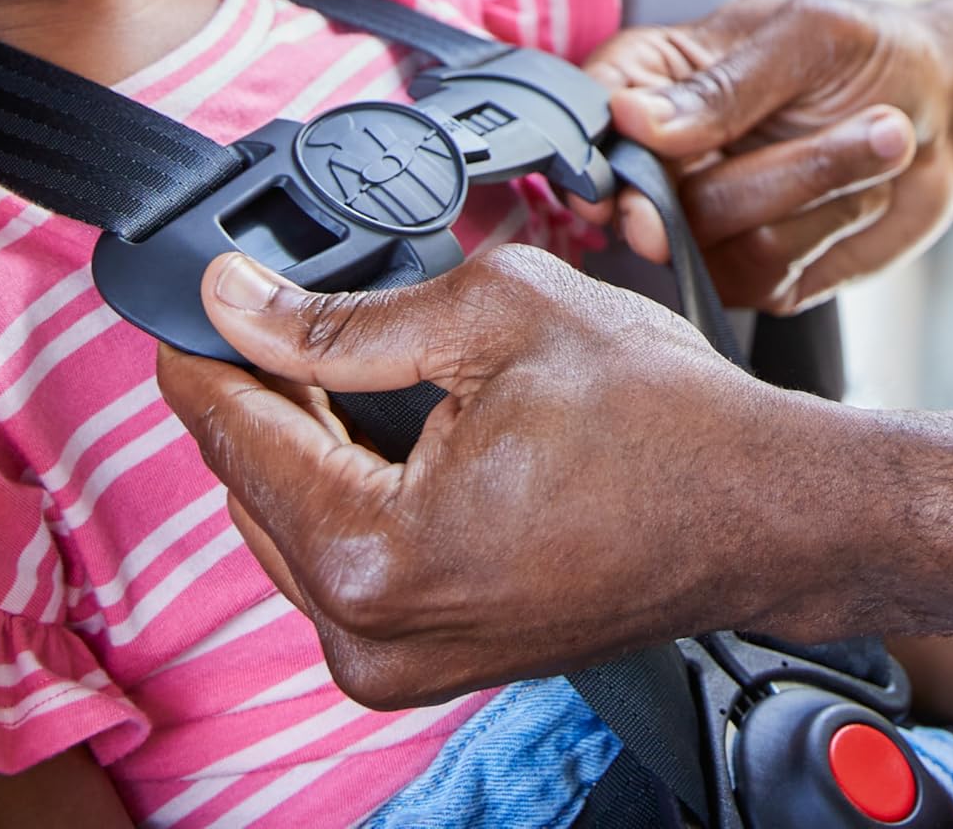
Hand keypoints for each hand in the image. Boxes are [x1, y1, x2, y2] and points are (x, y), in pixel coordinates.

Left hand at [154, 243, 831, 706]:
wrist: (763, 508)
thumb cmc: (666, 423)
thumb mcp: (499, 313)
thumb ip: (348, 315)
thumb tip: (241, 299)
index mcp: (374, 557)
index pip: (234, 434)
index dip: (203, 346)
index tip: (189, 289)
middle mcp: (369, 637)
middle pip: (253, 485)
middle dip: (259, 386)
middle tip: (275, 296)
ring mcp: (398, 662)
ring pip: (293, 523)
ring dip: (303, 437)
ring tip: (342, 348)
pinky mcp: (428, 659)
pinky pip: (345, 558)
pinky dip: (349, 485)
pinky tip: (383, 418)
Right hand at [586, 0, 952, 310]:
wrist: (949, 114)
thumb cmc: (869, 55)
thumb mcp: (805, 36)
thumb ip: (721, 85)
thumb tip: (632, 119)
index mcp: (659, 77)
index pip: (591, 113)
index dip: (596, 151)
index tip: (622, 177)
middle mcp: (670, 158)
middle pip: (642, 197)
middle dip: (724, 180)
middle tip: (767, 149)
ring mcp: (710, 225)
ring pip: (712, 238)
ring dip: (812, 185)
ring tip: (879, 132)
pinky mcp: (757, 274)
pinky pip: (766, 270)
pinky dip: (830, 224)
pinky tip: (866, 185)